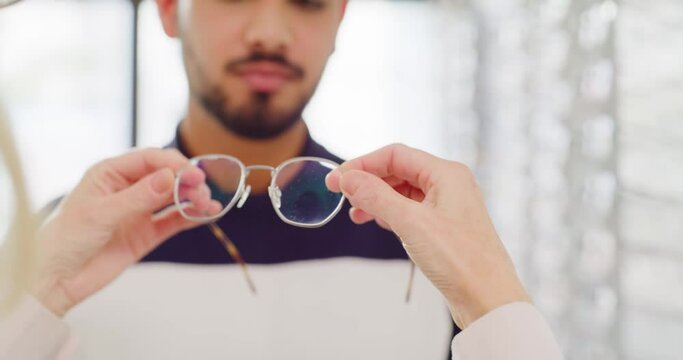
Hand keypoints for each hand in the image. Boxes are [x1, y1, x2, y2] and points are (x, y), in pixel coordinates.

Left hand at [31, 148, 213, 315]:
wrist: (55, 279)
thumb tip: (170, 177)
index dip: (172, 164)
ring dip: (193, 198)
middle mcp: (127, 188)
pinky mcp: (146, 234)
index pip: (148, 159)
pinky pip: (174, 221)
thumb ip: (138, 197)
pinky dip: (191, 217)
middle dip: (187, 180)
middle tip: (204, 189)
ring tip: (209, 203)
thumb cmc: (65, 239)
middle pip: (165, 176)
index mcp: (109, 174)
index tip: (192, 173)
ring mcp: (138, 211)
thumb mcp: (100, 214)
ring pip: (173, 198)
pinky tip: (207, 214)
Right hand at [326, 144, 529, 328]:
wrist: (489, 299)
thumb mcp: (410, 224)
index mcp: (446, 174)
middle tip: (340, 195)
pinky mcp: (444, 227)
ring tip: (355, 213)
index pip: (395, 155)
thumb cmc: (460, 260)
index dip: (363, 164)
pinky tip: (376, 221)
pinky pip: (410, 210)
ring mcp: (448, 206)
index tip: (336, 179)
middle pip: (399, 170)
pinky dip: (389, 213)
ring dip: (376, 198)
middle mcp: (449, 184)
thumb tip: (348, 178)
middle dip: (368, 181)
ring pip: (403, 191)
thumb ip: (376, 196)